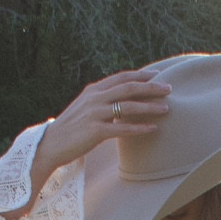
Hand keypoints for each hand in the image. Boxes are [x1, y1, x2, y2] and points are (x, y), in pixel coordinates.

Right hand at [2, 69, 170, 213]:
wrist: (51, 144)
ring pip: (128, 106)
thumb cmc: (71, 128)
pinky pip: (122, 128)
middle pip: (128, 88)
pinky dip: (139, 127)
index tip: (158, 75)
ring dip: (149, 107)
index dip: (141, 75)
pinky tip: (153, 128)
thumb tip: (121, 99)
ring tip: (166, 109)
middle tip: (169, 89)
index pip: (121, 77)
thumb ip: (102, 100)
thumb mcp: (85, 107)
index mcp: (93, 91)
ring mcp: (95, 114)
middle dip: (151, 87)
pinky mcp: (95, 132)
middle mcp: (95, 98)